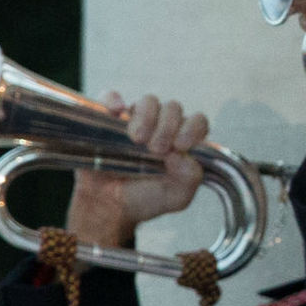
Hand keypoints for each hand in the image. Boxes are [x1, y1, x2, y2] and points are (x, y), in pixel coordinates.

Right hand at [64, 93, 208, 246]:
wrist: (109, 207)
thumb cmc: (145, 199)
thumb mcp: (176, 197)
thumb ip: (189, 179)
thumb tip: (183, 155)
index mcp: (182, 140)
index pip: (198, 121)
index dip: (193, 128)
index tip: (181, 145)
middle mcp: (161, 126)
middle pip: (173, 108)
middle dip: (168, 127)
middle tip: (156, 149)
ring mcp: (135, 121)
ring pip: (148, 101)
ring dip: (147, 117)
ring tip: (137, 140)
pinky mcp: (108, 120)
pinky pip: (110, 98)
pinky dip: (114, 100)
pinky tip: (117, 112)